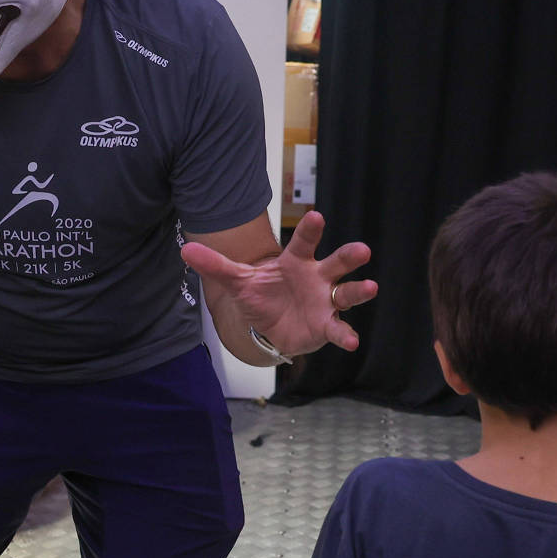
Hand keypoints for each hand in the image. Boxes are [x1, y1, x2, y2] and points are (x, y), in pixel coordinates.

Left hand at [182, 211, 373, 356]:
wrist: (270, 325)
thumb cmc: (262, 295)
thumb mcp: (238, 281)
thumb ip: (216, 266)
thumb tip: (185, 250)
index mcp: (296, 261)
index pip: (304, 241)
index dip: (310, 230)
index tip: (316, 216)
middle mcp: (317, 277)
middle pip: (337, 263)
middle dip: (349, 256)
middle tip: (362, 250)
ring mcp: (326, 302)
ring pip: (347, 293)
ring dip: (359, 291)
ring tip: (371, 287)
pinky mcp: (327, 326)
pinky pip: (339, 329)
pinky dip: (346, 334)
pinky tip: (352, 341)